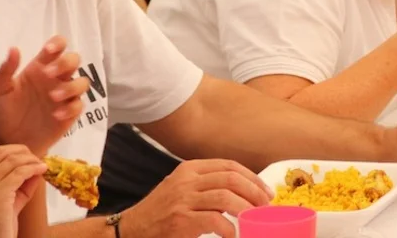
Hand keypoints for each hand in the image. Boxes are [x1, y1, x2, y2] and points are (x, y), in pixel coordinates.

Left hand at [0, 36, 90, 154]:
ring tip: (53, 97)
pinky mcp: (70, 113)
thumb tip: (14, 49)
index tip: (49, 50)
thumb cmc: (3, 113)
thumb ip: (5, 70)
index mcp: (41, 67)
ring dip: (71, 86)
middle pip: (74, 59)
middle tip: (48, 74)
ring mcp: (65, 96)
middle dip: (65, 63)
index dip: (58, 44)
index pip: (58, 46)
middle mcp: (56, 78)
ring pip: (83, 82)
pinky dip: (70, 108)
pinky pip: (79, 105)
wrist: (8, 142)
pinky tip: (56, 115)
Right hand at [0, 145, 46, 237]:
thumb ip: (16, 184)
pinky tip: (42, 170)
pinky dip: (33, 168)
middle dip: (22, 152)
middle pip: (0, 153)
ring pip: (11, 161)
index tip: (27, 157)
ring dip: (31, 161)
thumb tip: (35, 166)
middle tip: (36, 159)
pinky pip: (19, 172)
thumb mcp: (3, 203)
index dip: (12, 153)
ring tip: (41, 166)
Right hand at [119, 160, 271, 237]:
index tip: (265, 191)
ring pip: (225, 196)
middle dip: (254, 191)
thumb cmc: (161, 211)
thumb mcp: (183, 189)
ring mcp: (183, 199)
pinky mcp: (180, 220)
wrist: (131, 229)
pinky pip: (214, 220)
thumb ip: (207, 185)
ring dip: (246, 208)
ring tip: (254, 218)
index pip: (229, 166)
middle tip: (265, 205)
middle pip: (231, 178)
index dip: (251, 177)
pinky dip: (229, 228)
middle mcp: (187, 180)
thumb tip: (244, 192)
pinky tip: (233, 234)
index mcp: (190, 169)